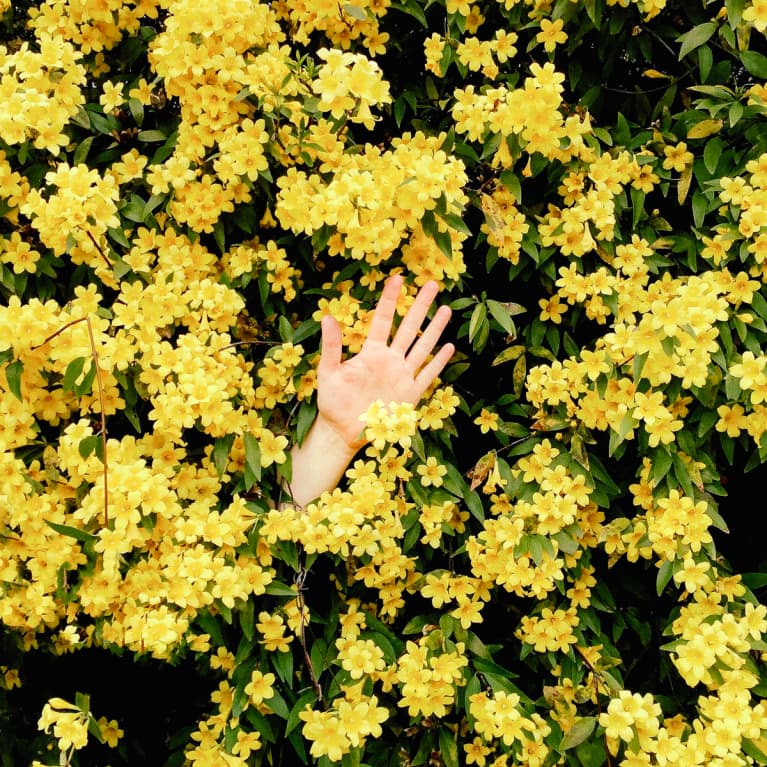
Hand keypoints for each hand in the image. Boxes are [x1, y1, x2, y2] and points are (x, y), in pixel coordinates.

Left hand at [317, 274, 454, 448]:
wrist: (343, 431)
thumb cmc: (332, 401)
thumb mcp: (328, 372)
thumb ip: (331, 347)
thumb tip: (327, 317)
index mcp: (371, 352)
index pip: (383, 320)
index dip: (390, 299)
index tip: (398, 278)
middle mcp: (389, 360)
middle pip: (409, 328)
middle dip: (420, 306)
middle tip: (432, 284)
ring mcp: (402, 376)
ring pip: (422, 347)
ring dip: (435, 329)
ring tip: (446, 309)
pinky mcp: (410, 394)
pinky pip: (427, 375)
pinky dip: (438, 362)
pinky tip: (449, 347)